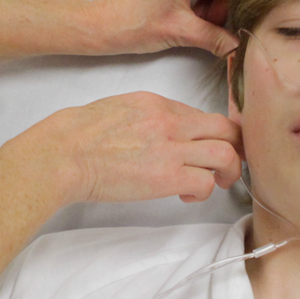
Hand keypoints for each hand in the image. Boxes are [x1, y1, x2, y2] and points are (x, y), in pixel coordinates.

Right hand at [8, 91, 242, 206]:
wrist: (64, 154)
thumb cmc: (78, 136)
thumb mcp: (118, 108)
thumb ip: (146, 116)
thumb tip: (159, 132)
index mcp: (157, 102)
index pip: (203, 115)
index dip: (212, 135)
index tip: (207, 149)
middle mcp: (170, 121)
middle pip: (227, 129)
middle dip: (235, 148)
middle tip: (227, 165)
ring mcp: (171, 147)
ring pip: (226, 154)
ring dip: (227, 171)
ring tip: (215, 183)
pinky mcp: (167, 176)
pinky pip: (205, 182)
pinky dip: (203, 192)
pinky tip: (186, 195)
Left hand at [87, 0, 237, 58]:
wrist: (100, 25)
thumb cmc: (135, 25)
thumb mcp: (181, 32)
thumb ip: (215, 38)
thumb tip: (238, 46)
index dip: (229, 0)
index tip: (219, 22)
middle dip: (218, 1)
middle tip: (207, 24)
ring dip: (207, 1)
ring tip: (194, 21)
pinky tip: (185, 15)